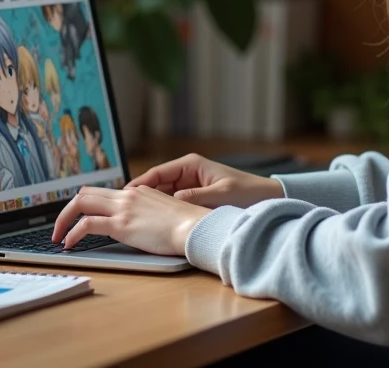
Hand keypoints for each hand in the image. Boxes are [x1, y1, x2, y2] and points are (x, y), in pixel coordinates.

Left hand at [50, 186, 209, 255]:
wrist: (195, 227)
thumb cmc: (187, 226)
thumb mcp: (164, 213)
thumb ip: (148, 214)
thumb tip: (141, 226)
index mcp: (138, 191)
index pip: (103, 192)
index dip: (86, 203)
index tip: (78, 217)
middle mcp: (127, 195)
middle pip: (85, 193)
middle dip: (67, 209)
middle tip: (60, 226)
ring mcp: (123, 208)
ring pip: (81, 203)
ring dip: (63, 220)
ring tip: (58, 236)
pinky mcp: (121, 225)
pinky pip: (86, 225)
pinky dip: (72, 234)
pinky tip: (69, 244)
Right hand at [126, 153, 283, 208]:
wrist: (266, 198)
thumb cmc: (247, 193)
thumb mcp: (221, 194)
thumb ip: (196, 197)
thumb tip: (174, 201)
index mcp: (191, 165)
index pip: (157, 173)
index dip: (139, 184)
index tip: (124, 196)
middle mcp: (187, 173)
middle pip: (155, 185)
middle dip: (140, 197)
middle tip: (122, 210)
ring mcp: (189, 186)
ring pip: (161, 196)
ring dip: (150, 206)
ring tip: (134, 218)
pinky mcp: (193, 198)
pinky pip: (172, 204)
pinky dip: (162, 212)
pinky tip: (153, 223)